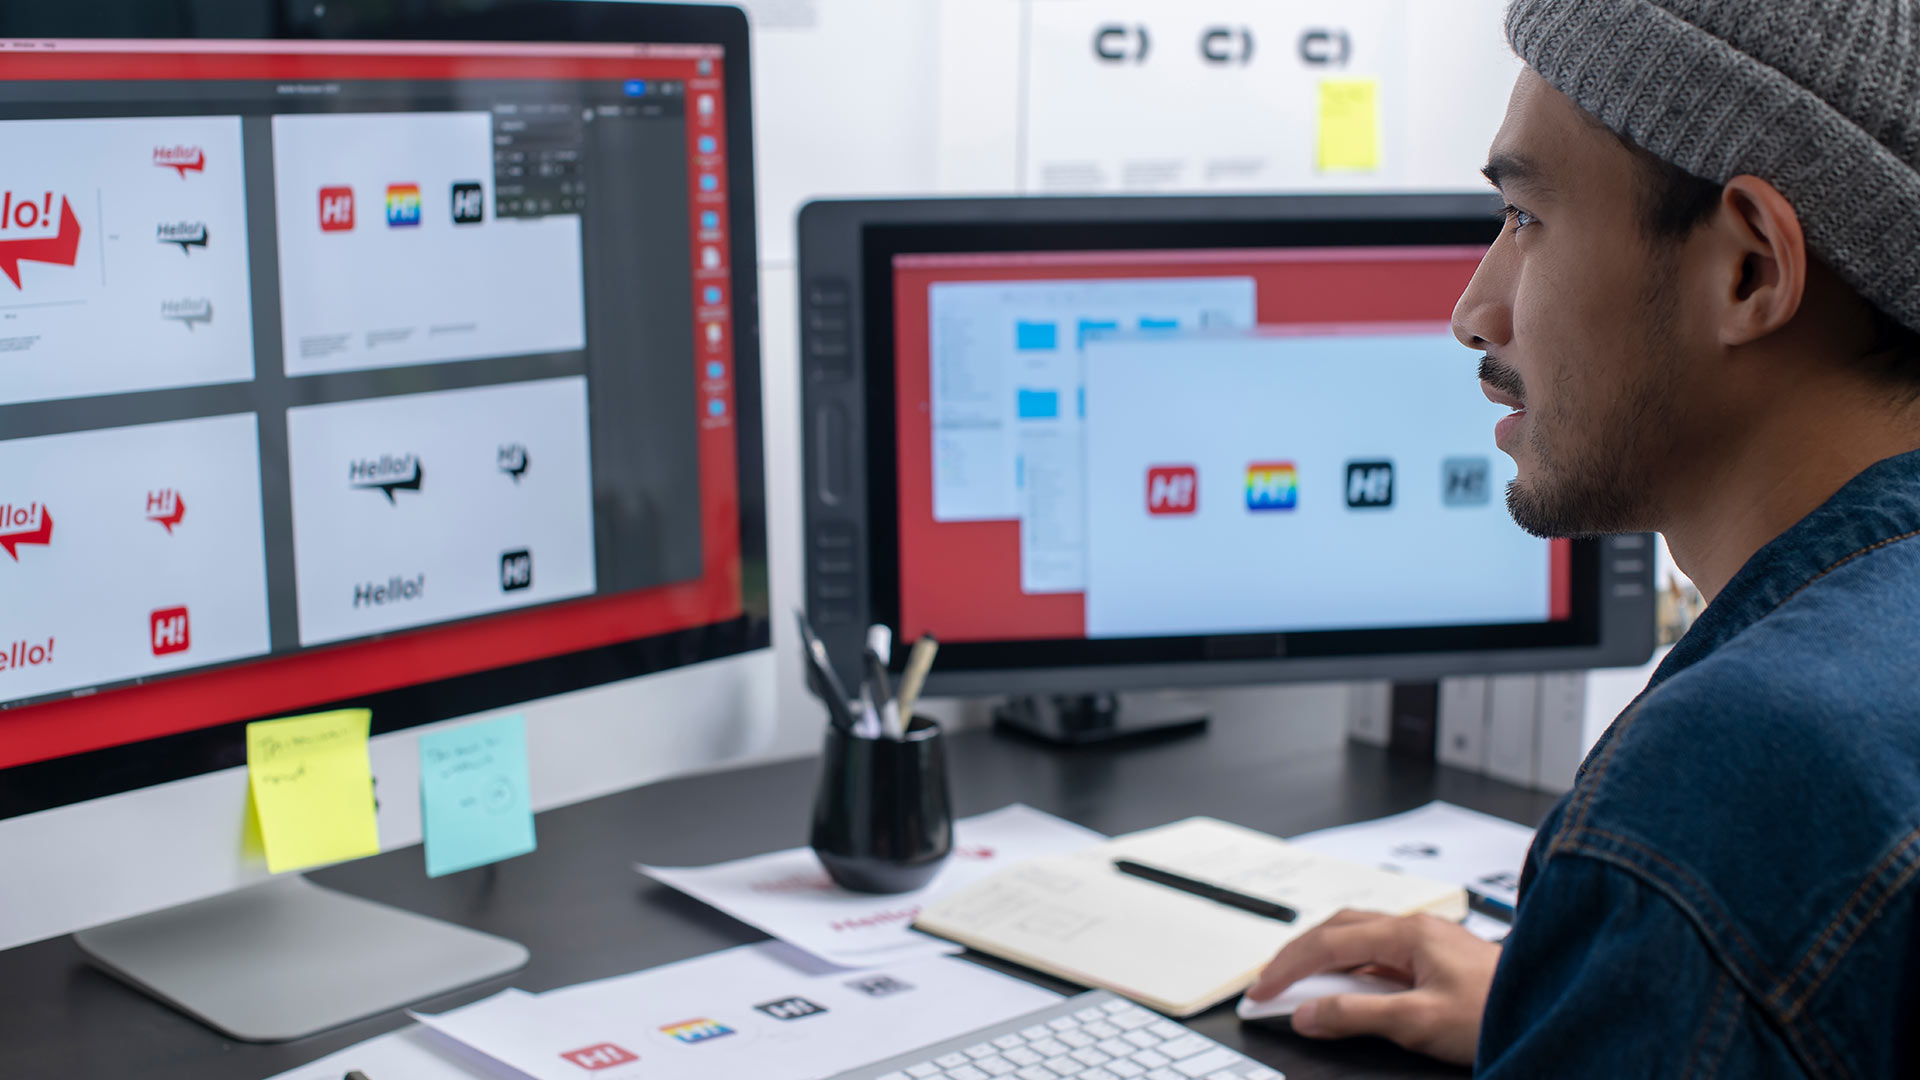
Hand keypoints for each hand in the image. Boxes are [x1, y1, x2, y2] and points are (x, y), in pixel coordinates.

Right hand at [1246, 909, 1500, 1065]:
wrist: (1550, 1010)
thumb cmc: (1497, 1011)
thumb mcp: (1417, 1022)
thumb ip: (1357, 1016)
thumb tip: (1308, 1014)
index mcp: (1407, 934)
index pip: (1327, 944)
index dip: (1288, 969)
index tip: (1262, 991)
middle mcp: (1416, 928)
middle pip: (1338, 928)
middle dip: (1298, 953)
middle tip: (1271, 981)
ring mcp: (1427, 940)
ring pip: (1358, 938)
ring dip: (1324, 957)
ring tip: (1301, 983)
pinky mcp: (1437, 958)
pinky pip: (1380, 954)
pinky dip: (1351, 969)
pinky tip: (1349, 989)